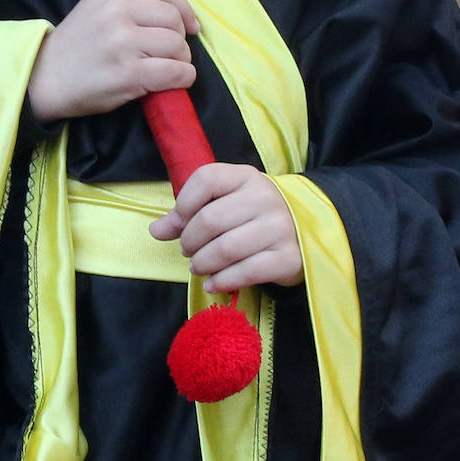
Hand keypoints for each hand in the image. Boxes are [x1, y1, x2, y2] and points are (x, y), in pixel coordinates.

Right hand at [28, 0, 198, 123]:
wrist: (43, 79)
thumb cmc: (77, 46)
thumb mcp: (97, 7)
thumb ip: (132, 0)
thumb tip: (175, 2)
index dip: (184, 8)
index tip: (190, 25)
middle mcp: (117, 12)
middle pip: (173, 18)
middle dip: (181, 37)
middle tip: (172, 52)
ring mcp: (122, 42)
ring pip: (177, 44)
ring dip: (181, 59)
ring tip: (168, 67)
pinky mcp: (129, 73)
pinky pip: (175, 71)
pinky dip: (182, 77)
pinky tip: (174, 81)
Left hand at [149, 164, 302, 293]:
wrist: (303, 232)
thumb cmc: (254, 216)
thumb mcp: (225, 204)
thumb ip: (189, 214)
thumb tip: (156, 230)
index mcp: (246, 177)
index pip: (206, 179)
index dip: (184, 203)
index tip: (179, 223)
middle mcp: (265, 197)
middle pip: (210, 219)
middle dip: (190, 242)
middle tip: (189, 252)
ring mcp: (280, 227)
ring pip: (225, 249)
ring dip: (203, 264)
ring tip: (200, 267)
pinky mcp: (288, 257)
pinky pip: (245, 272)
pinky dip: (221, 282)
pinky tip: (213, 283)